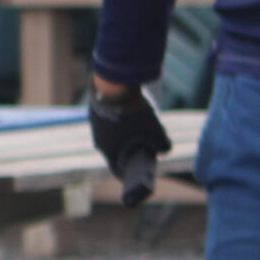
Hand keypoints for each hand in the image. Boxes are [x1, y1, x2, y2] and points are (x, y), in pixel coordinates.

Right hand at [90, 84, 171, 205]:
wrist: (114, 84)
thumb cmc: (134, 113)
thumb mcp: (156, 131)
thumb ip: (163, 145)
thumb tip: (164, 149)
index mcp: (110, 152)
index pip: (119, 172)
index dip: (132, 175)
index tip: (143, 175)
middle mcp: (99, 142)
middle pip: (118, 153)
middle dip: (133, 151)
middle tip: (148, 145)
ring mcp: (95, 127)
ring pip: (112, 137)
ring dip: (125, 136)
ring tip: (142, 128)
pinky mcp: (95, 113)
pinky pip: (109, 124)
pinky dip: (119, 123)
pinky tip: (131, 115)